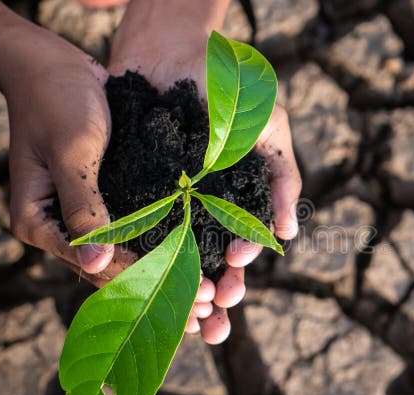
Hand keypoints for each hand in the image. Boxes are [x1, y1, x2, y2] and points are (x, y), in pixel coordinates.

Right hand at [4, 29, 221, 322]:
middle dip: (160, 292)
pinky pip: (131, 233)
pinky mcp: (100, 199)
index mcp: (39, 224)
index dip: (144, 285)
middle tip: (208, 310)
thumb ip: (84, 208)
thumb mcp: (73, 152)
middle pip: (111, 274)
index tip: (189, 300)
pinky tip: (192, 261)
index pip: (96, 267)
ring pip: (124, 259)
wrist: (49, 65)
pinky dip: (159, 249)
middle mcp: (58, 229)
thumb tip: (95, 264)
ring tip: (209, 299)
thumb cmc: (56, 101)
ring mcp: (79, 216)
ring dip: (164, 276)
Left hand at [108, 1, 301, 344]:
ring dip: (170, 294)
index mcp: (229, 208)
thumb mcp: (269, 131)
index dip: (235, 280)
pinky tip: (134, 279)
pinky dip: (132, 259)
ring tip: (176, 315)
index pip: (235, 258)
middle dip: (205, 301)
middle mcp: (192, 214)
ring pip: (163, 262)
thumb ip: (282, 179)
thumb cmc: (229, 91)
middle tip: (209, 325)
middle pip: (199, 271)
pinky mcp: (125, 192)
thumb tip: (288, 234)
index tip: (233, 284)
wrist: (174, 50)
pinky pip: (128, 233)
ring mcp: (157, 206)